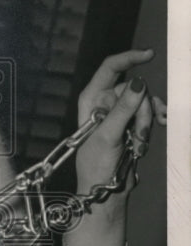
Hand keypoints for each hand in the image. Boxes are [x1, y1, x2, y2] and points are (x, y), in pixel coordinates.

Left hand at [75, 48, 166, 193]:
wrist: (104, 190)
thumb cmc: (96, 165)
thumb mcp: (109, 135)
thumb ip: (124, 109)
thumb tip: (138, 83)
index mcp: (91, 99)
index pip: (110, 68)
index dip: (129, 58)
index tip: (148, 55)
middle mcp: (103, 102)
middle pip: (134, 89)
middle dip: (142, 110)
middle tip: (139, 133)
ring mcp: (118, 113)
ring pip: (144, 103)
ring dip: (146, 122)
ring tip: (139, 143)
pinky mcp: (131, 124)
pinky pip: (149, 114)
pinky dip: (153, 124)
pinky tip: (155, 133)